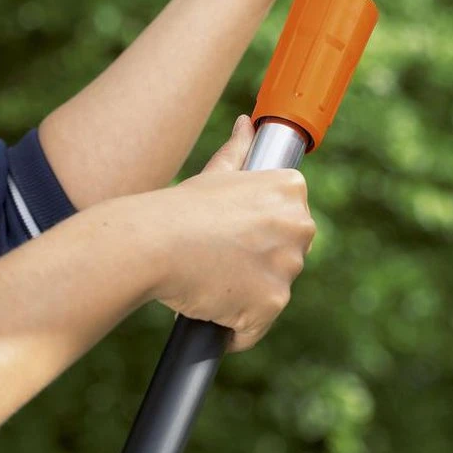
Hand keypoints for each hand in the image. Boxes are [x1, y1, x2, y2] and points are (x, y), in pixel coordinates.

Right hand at [128, 116, 314, 351]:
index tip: (231, 235)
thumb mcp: (217, 173)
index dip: (257, 234)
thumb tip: (247, 124)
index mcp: (291, 189)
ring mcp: (288, 265)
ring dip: (244, 295)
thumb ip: (240, 150)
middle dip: (255, 264)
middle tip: (216, 257)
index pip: (289, 223)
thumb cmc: (180, 209)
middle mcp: (300, 224)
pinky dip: (234, 328)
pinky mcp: (272, 303)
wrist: (152, 243)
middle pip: (285, 257)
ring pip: (271, 292)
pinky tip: (211, 308)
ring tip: (210, 278)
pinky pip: (255, 327)